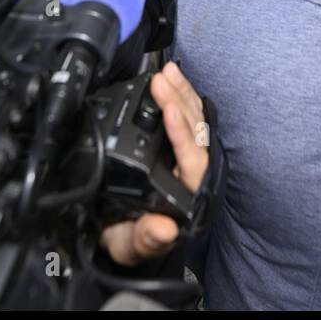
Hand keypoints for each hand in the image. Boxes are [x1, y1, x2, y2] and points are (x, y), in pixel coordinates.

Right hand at [100, 62, 208, 266]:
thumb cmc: (127, 239)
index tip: (168, 110)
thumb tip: (165, 229)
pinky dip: (181, 95)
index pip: (192, 162)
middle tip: (160, 80)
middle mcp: (193, 175)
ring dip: (181, 94)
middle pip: (195, 134)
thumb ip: (144, 240)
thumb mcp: (128, 247)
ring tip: (167, 72)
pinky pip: (187, 117)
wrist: (124, 234)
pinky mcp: (181, 146)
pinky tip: (171, 78)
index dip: (182, 135)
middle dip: (179, 103)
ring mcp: (188, 158)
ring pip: (194, 121)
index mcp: (186, 198)